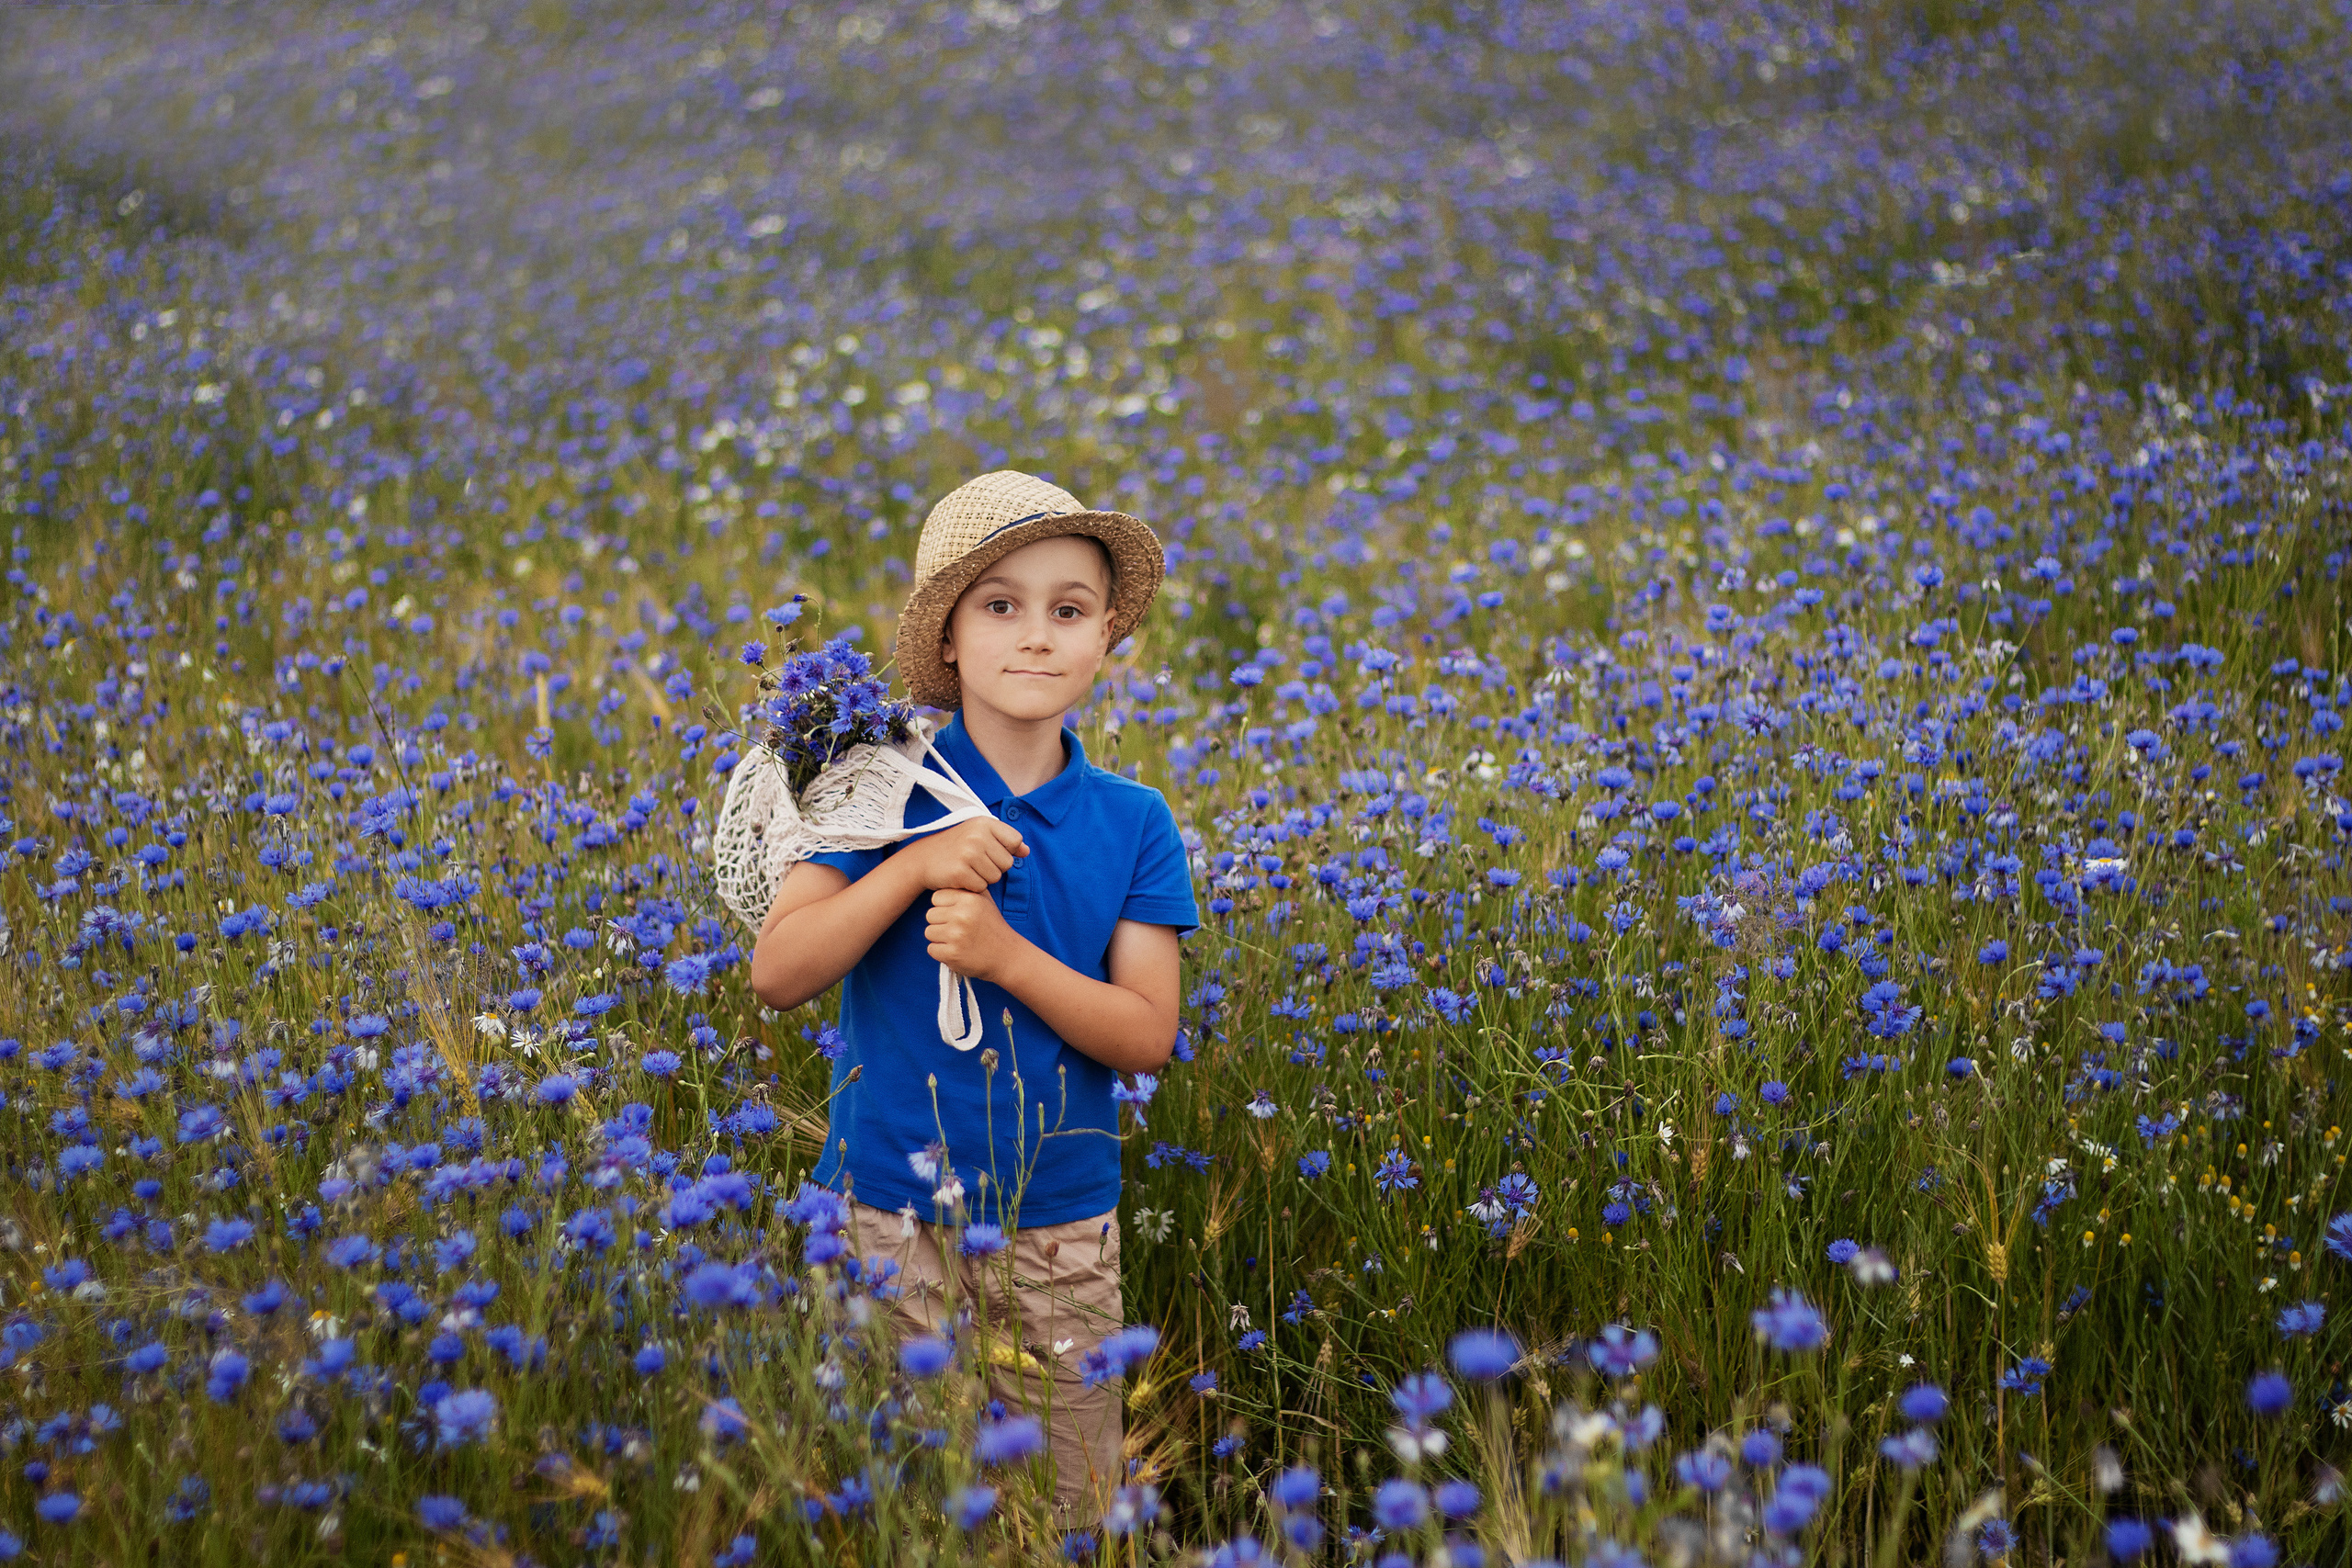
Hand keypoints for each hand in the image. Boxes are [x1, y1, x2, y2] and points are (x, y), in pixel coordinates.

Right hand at [898, 818, 1026, 892]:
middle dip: (995, 867)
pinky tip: (962, 877)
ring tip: (968, 869)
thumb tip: (1026, 851)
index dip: (1006, 850)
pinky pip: (982, 887)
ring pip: (996, 877)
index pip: (1015, 841)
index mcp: (984, 823)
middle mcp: (977, 836)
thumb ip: (1005, 841)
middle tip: (975, 862)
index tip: (990, 851)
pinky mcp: (960, 872)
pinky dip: (973, 886)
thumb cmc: (956, 846)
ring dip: (984, 878)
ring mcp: (968, 854)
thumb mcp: (979, 835)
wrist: (923, 858)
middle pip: (1007, 863)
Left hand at [926, 888, 1023, 982]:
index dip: (944, 907)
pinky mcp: (952, 954)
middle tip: (957, 930)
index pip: (936, 897)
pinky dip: (941, 953)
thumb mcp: (985, 901)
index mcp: (970, 899)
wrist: (1007, 956)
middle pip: (930, 915)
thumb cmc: (993, 927)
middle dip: (941, 923)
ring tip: (957, 940)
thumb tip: (946, 878)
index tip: (955, 914)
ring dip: (940, 938)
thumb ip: (966, 889)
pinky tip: (957, 951)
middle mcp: (962, 915)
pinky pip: (932, 949)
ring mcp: (956, 936)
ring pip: (929, 932)